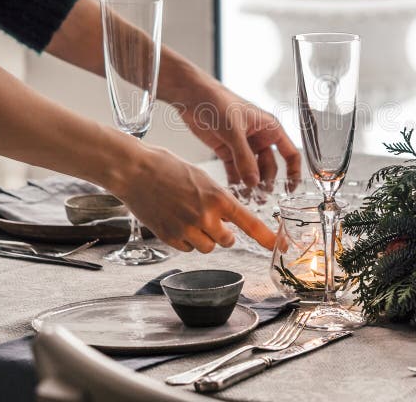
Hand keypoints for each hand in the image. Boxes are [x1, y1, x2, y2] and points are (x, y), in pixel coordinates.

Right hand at [109, 143, 275, 252]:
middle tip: (209, 217)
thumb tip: (226, 215)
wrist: (134, 171)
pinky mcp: (170, 238)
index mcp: (218, 197)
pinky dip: (185, 240)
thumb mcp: (201, 176)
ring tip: (189, 217)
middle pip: (228, 240)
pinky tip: (175, 221)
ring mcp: (187, 229)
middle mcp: (206, 216)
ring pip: (208, 247)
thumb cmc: (166, 167)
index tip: (281, 247)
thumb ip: (217, 199)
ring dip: (204, 237)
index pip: (250, 223)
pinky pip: (188, 248)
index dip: (268, 238)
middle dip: (223, 233)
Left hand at [178, 80, 301, 188]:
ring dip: (251, 185)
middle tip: (261, 198)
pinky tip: (235, 193)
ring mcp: (243, 146)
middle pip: (270, 167)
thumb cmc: (218, 102)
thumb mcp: (234, 131)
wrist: (193, 97)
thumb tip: (254, 182)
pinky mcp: (227, 151)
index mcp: (270, 128)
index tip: (289, 189)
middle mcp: (259, 138)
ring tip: (248, 200)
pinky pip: (236, 171)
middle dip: (266, 183)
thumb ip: (244, 157)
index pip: (290, 153)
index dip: (293, 172)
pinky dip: (236, 182)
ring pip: (252, 171)